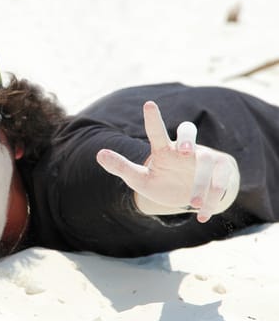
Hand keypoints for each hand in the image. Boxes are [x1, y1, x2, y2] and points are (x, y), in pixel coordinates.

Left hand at [96, 101, 238, 222]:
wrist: (191, 196)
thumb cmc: (162, 182)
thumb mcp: (140, 179)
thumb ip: (121, 167)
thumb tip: (98, 154)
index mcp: (164, 150)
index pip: (157, 132)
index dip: (153, 119)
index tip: (148, 104)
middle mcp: (185, 149)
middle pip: (189, 131)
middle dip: (188, 138)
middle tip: (186, 150)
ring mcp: (206, 158)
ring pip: (207, 161)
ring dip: (201, 182)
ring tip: (192, 202)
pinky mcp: (222, 171)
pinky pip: (221, 181)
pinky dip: (213, 199)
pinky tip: (202, 215)